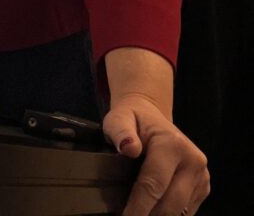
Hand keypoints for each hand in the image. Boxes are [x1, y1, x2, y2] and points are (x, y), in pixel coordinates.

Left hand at [104, 94, 208, 215]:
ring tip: (138, 212)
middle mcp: (193, 161)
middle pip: (170, 204)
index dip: (139, 207)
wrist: (151, 117)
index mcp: (173, 145)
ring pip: (180, 212)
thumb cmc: (133, 119)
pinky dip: (168, 214)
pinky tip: (152, 209)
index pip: (154, 185)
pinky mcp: (204, 188)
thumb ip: (120, 131)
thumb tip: (129, 148)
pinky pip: (186, 211)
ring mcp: (202, 176)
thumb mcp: (119, 118)